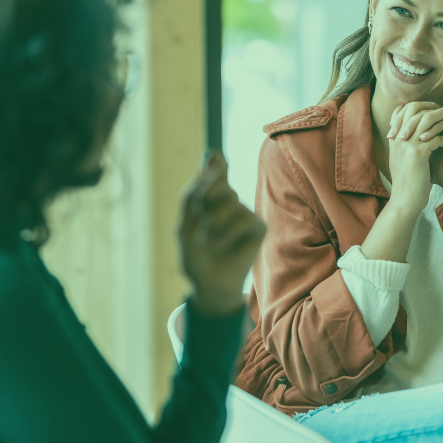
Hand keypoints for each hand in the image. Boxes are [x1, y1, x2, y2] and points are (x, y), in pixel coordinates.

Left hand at [178, 151, 265, 315]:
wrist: (207, 284)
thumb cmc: (195, 254)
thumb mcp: (185, 223)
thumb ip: (193, 192)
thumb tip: (211, 162)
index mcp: (209, 196)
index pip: (215, 166)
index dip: (215, 159)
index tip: (212, 158)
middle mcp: (229, 200)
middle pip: (218, 180)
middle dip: (204, 198)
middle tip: (200, 219)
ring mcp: (244, 212)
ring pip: (230, 199)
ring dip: (212, 222)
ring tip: (209, 240)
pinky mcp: (258, 226)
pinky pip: (243, 217)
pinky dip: (226, 233)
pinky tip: (222, 245)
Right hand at [386, 102, 442, 212]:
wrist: (404, 201)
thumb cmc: (407, 182)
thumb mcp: (401, 159)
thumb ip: (405, 144)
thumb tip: (418, 133)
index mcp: (394, 138)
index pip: (403, 110)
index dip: (421, 105)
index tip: (436, 108)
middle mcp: (398, 138)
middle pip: (415, 109)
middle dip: (435, 107)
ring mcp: (406, 144)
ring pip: (427, 120)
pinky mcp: (417, 153)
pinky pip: (435, 137)